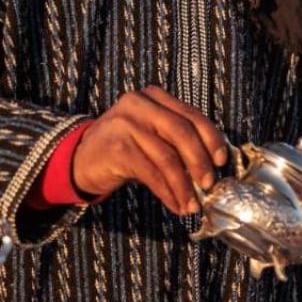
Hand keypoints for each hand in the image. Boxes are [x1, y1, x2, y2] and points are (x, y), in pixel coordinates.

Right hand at [71, 87, 228, 214]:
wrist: (80, 160)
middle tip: (209, 184)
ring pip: (167, 157)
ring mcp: (125, 124)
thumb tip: (212, 166)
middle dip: (200, 161)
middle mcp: (139, 104)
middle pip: (182, 132)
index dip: (212, 138)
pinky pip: (152, 173)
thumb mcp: (152, 136)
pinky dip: (168, 192)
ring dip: (184, 185)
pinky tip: (175, 204)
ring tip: (192, 204)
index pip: (191, 114)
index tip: (221, 160)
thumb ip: (177, 141)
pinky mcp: (117, 147)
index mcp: (154, 97)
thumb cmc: (125, 150)